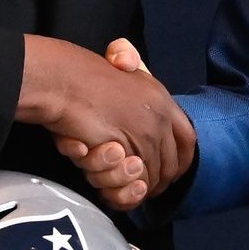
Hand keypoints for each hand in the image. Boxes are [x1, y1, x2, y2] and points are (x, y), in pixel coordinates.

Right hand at [21, 35, 191, 209]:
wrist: (62, 82)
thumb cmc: (80, 76)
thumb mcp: (113, 65)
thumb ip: (125, 59)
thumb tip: (128, 60)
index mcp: (160, 95)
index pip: (187, 136)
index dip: (183, 158)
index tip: (175, 171)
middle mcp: (160, 114)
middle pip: (174, 161)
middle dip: (163, 180)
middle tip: (149, 188)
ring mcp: (147, 133)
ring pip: (156, 173)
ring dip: (142, 186)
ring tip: (129, 188)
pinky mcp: (129, 149)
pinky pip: (137, 180)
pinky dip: (129, 190)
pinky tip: (117, 186)